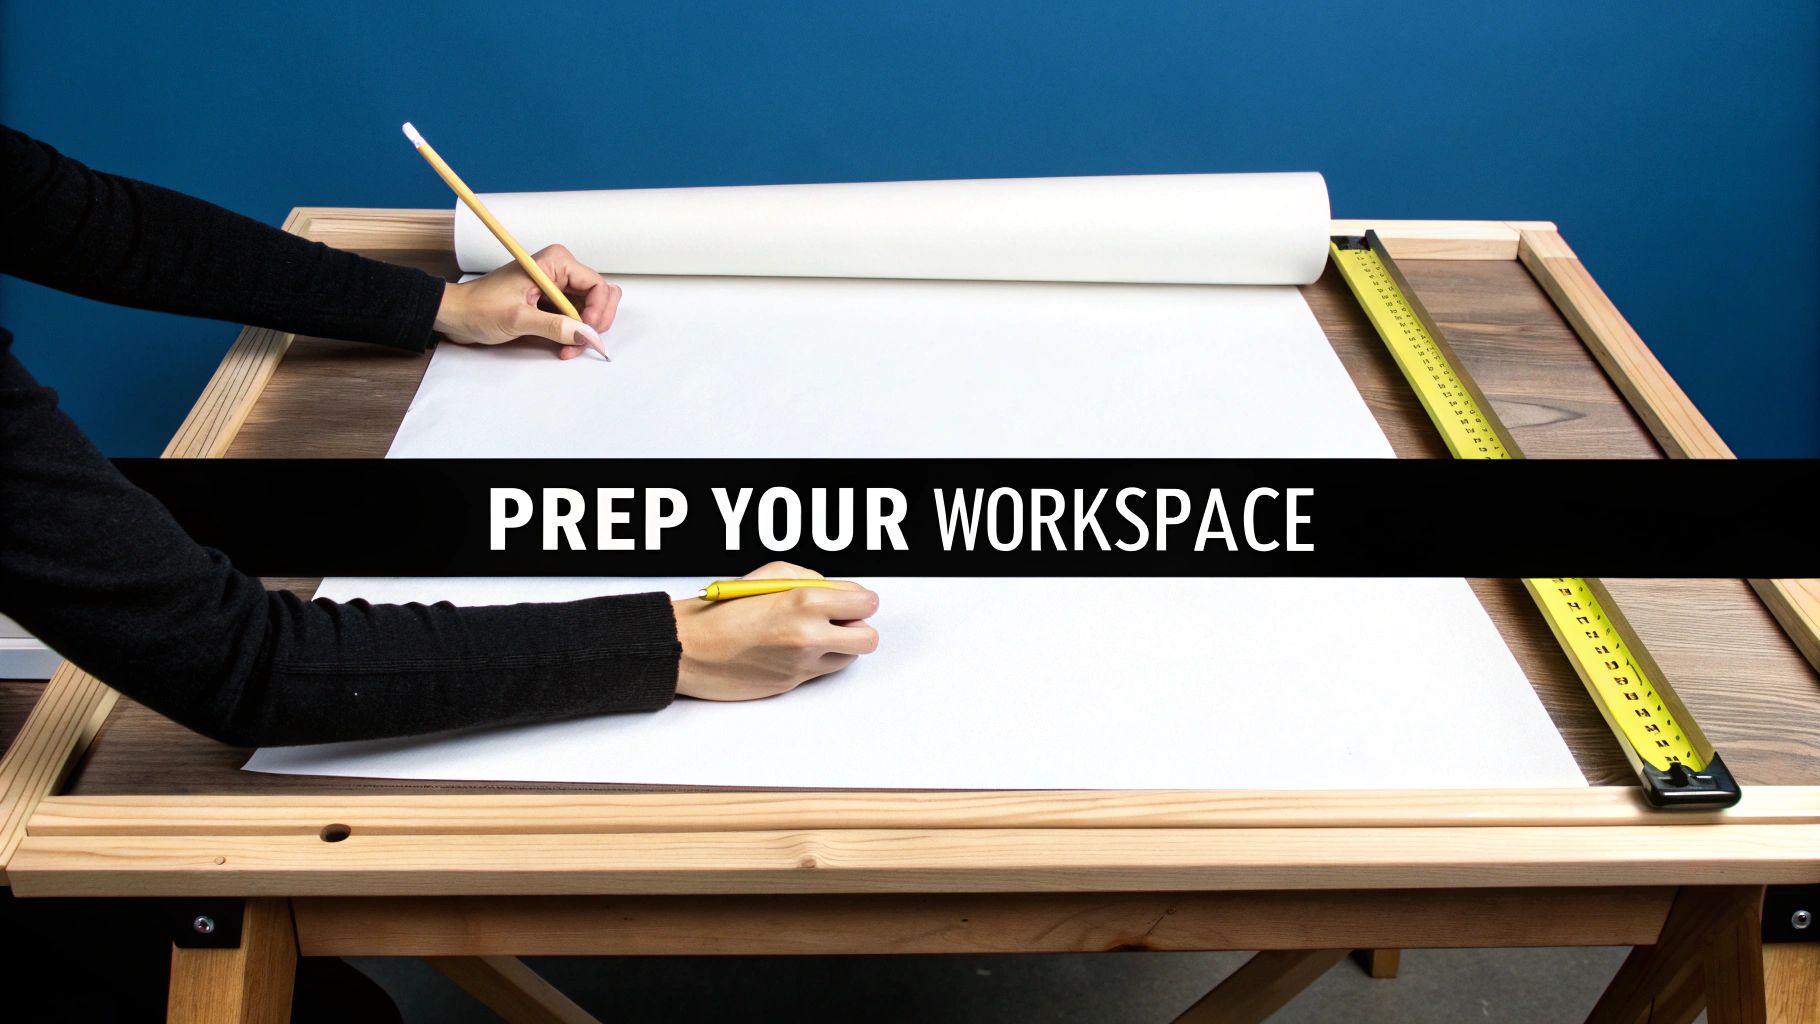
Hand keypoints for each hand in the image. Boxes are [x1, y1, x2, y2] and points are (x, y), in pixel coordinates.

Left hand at [433, 243, 621, 359]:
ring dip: (585, 332)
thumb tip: (587, 335)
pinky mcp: (552, 303)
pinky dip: (575, 334)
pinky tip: (563, 346)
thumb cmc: (479, 307)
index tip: (587, 333)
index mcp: (555, 262)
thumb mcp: (517, 319)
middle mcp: (560, 271)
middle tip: (581, 343)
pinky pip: (577, 318)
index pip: (597, 285)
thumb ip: (555, 327)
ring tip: (569, 349)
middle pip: (600, 297)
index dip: (598, 311)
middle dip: (595, 323)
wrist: (457, 314)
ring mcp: (558, 287)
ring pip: (591, 310)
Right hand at [673, 562, 880, 700]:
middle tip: (840, 620)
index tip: (852, 600)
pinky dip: (815, 660)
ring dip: (840, 645)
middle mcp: (810, 636)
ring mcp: (802, 665)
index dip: (860, 600)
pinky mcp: (791, 684)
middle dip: (858, 626)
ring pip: (849, 658)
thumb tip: (834, 590)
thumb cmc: (722, 610)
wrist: (690, 649)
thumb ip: (808, 579)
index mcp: (805, 602)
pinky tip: (791, 649)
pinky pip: (821, 671)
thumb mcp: (767, 576)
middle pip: (868, 638)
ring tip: (814, 634)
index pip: (865, 603)